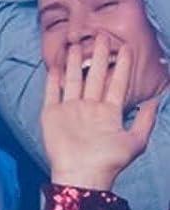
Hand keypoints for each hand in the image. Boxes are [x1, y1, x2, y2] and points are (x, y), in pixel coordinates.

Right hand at [43, 32, 158, 189]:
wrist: (82, 174)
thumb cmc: (109, 161)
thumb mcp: (136, 141)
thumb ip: (147, 119)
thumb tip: (158, 99)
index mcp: (108, 112)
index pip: (116, 82)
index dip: (121, 64)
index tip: (124, 46)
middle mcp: (89, 108)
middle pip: (94, 76)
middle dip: (98, 56)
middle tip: (101, 35)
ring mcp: (69, 111)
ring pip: (73, 80)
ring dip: (73, 63)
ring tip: (76, 44)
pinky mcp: (51, 115)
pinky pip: (51, 94)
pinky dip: (52, 80)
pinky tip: (53, 66)